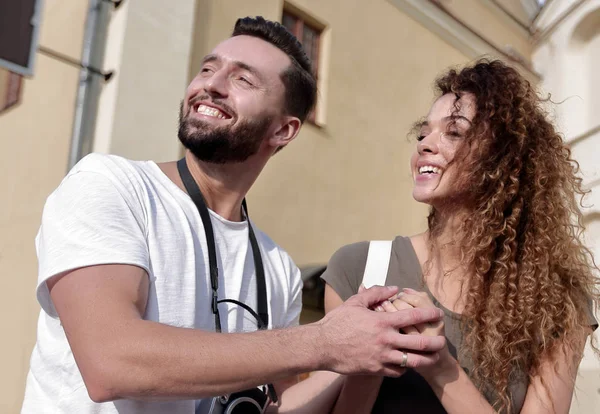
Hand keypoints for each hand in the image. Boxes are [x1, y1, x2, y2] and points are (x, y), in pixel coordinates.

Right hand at [317, 285, 445, 376]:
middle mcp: (385, 340)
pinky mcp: (375, 370)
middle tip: (443, 341)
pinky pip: (397, 372)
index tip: (438, 314)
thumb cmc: (337, 322)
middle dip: (435, 342)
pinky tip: (406, 364)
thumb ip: (376, 294)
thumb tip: (393, 288)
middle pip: (419, 343)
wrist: (321, 346)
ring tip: (433, 358)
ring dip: (425, 359)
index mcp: (381, 321)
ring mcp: (381, 357)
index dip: (428, 314)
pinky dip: (404, 368)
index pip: (412, 316)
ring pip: (412, 362)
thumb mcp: (355, 302)